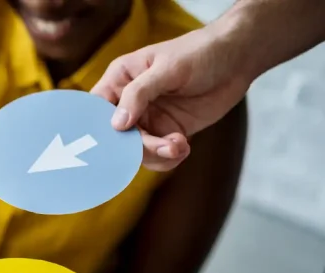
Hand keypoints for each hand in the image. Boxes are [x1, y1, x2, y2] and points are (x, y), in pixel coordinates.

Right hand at [90, 25, 252, 171]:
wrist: (237, 60)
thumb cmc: (199, 53)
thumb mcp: (168, 69)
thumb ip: (139, 94)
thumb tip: (117, 124)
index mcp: (120, 80)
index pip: (95, 109)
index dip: (97, 128)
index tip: (112, 142)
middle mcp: (129, 103)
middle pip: (116, 137)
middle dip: (136, 147)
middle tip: (160, 146)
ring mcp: (148, 119)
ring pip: (136, 151)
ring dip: (156, 154)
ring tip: (179, 145)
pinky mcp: (167, 132)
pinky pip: (158, 155)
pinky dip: (169, 158)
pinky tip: (184, 147)